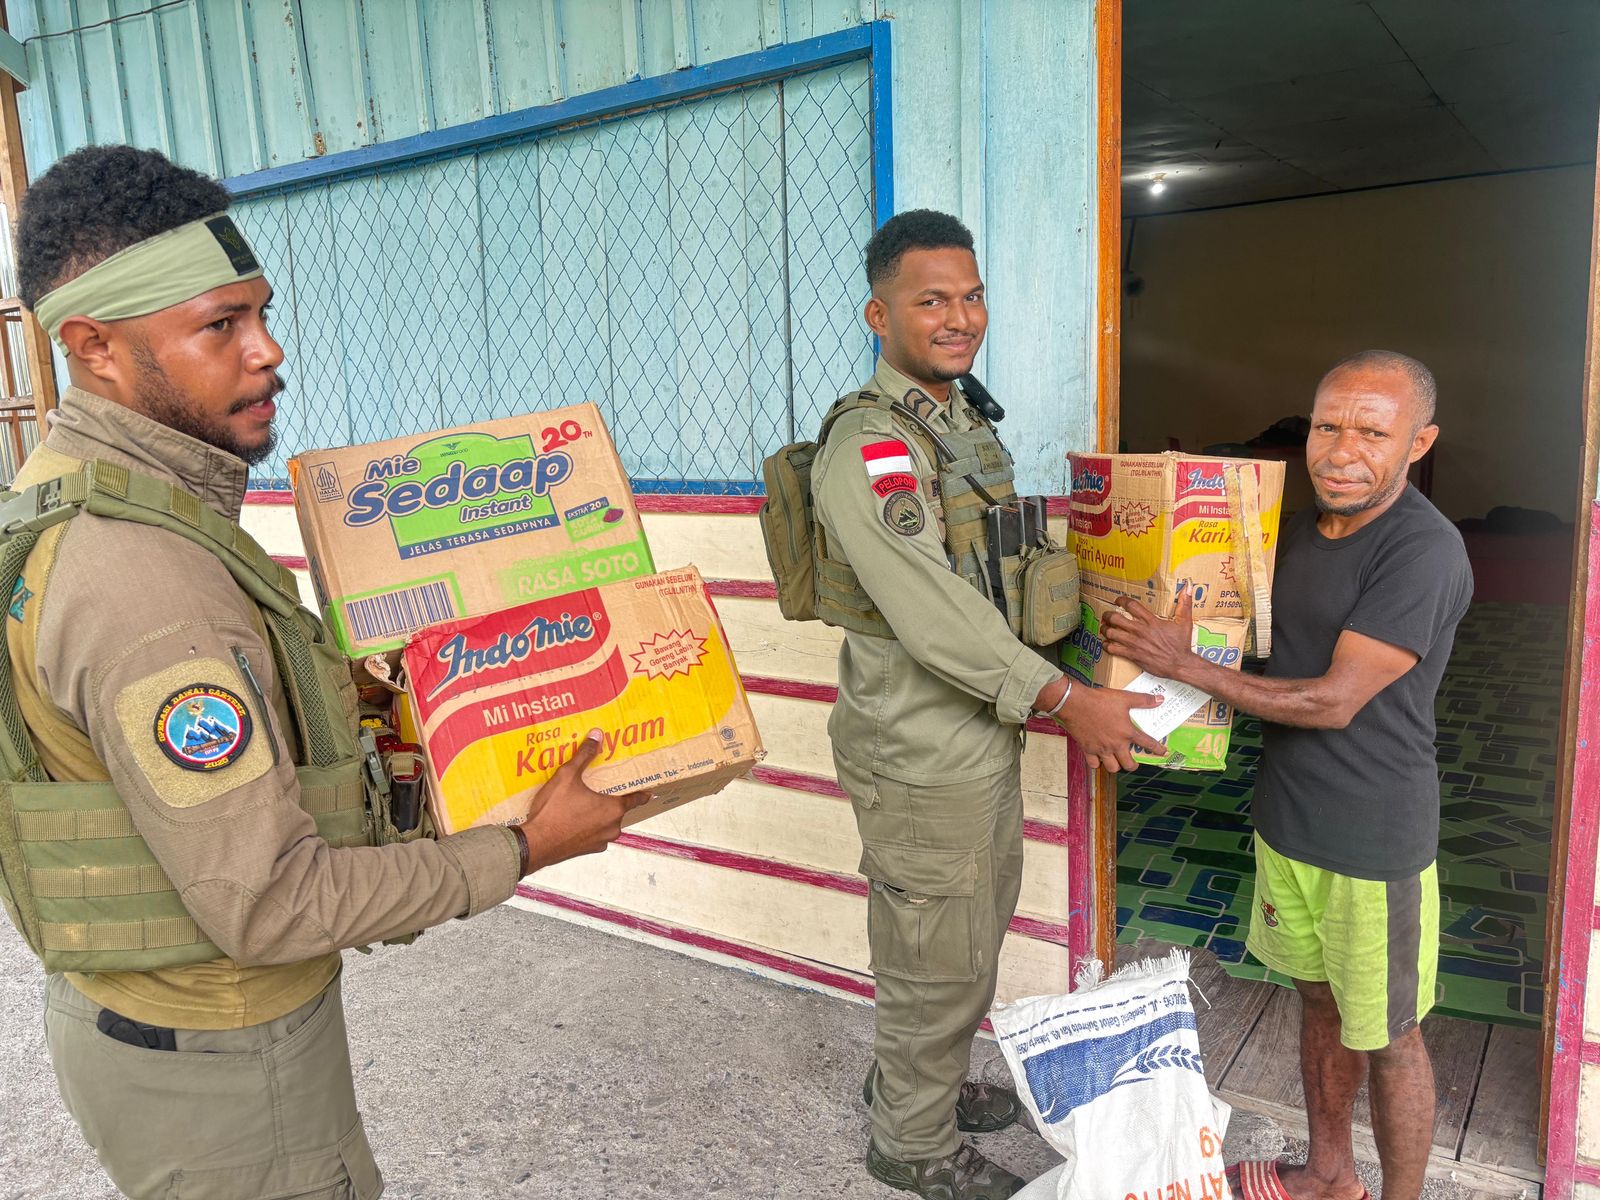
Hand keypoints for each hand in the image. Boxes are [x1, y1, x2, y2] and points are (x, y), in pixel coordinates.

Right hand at [516, 729, 653, 873]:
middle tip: (599, 789)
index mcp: (614, 808)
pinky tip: (572, 818)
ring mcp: (601, 841)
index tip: (647, 789)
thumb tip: (596, 736)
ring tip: (582, 802)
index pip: (637, 799)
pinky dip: (587, 827)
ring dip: (598, 814)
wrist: (536, 844)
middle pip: (618, 809)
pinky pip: (593, 834)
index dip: (641, 792)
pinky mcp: (588, 850)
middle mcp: (612, 827)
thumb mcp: (567, 776)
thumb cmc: (554, 811)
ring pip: (606, 823)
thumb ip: (584, 755)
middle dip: (610, 799)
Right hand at [1052, 683, 1166, 772]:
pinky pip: (1094, 764)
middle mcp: (1116, 744)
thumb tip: (1160, 699)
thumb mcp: (1124, 697)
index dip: (1157, 749)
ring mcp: (1101, 749)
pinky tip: (1098, 758)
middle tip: (1132, 761)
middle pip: (1128, 764)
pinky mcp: (1088, 749)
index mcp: (1127, 732)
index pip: (1147, 743)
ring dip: (1116, 766)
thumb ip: (1143, 700)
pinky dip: (1097, 763)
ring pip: (1112, 768)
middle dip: (1133, 765)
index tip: (1162, 752)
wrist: (1075, 703)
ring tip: (1115, 761)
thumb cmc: (1099, 700)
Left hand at [1101, 588, 1194, 678]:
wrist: (1180, 664)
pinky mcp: (1132, 655)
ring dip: (1105, 629)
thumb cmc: (1181, 644)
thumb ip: (1185, 603)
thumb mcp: (1185, 621)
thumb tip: (1189, 586)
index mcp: (1151, 621)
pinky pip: (1113, 649)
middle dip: (1108, 615)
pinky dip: (1106, 645)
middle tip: (1106, 615)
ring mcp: (1134, 643)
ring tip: (1104, 628)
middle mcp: (1140, 630)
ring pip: (1111, 633)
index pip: (1131, 605)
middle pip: (1115, 618)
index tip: (1118, 600)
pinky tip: (1107, 644)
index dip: (1121, 600)